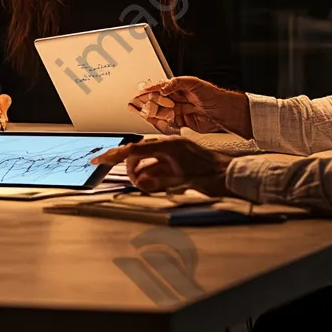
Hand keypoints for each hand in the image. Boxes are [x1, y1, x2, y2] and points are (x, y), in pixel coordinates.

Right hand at [92, 137, 232, 195]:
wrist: (232, 176)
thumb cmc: (213, 176)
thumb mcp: (182, 182)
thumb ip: (158, 181)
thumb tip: (139, 182)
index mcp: (168, 145)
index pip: (134, 148)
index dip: (114, 155)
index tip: (99, 160)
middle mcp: (169, 145)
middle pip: (138, 154)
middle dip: (132, 169)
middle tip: (135, 183)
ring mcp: (173, 151)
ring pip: (147, 161)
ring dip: (143, 174)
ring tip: (147, 187)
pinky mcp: (177, 159)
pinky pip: (157, 165)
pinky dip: (152, 175)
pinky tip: (154, 185)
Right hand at [130, 76, 251, 136]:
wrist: (230, 114)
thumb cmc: (216, 96)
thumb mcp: (196, 84)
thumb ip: (177, 83)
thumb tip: (163, 87)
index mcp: (181, 87)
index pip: (161, 88)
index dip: (150, 90)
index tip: (140, 93)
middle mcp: (180, 99)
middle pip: (160, 101)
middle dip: (149, 103)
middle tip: (140, 106)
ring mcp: (182, 111)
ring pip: (163, 113)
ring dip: (155, 114)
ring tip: (147, 115)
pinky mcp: (185, 123)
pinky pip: (170, 124)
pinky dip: (164, 124)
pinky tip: (159, 123)